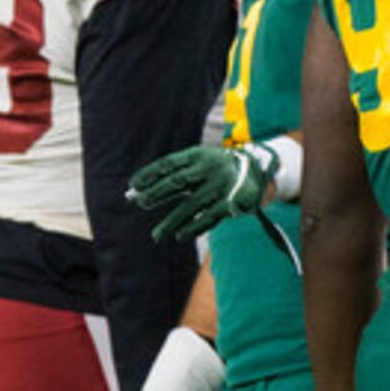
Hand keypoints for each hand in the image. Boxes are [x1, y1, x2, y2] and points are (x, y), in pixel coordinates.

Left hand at [128, 143, 276, 241]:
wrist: (258, 170)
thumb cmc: (215, 168)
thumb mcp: (195, 165)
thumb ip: (168, 177)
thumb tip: (131, 193)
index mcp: (198, 155)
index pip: (168, 163)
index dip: (150, 173)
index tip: (133, 185)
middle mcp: (210, 167)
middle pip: (178, 181)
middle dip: (158, 193)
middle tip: (141, 203)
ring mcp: (222, 185)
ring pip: (192, 204)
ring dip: (172, 221)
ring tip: (157, 235)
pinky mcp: (233, 202)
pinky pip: (210, 217)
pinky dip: (194, 227)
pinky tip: (180, 235)